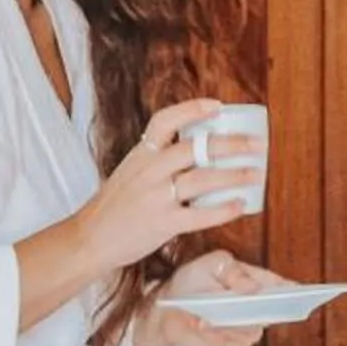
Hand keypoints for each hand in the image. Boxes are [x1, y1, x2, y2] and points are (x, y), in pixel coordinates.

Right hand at [66, 99, 266, 274]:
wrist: (89, 239)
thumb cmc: (115, 206)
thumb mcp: (130, 171)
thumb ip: (157, 161)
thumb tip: (196, 150)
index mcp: (140, 154)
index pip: (165, 120)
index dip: (193, 109)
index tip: (218, 106)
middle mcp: (149, 170)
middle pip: (195, 148)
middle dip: (231, 144)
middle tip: (257, 144)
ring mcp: (155, 197)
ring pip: (203, 179)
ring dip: (235, 175)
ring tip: (257, 173)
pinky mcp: (161, 224)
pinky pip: (199, 215)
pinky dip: (223, 209)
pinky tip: (240, 205)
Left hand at [133, 249, 285, 345]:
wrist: (168, 309)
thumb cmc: (192, 281)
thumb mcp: (210, 264)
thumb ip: (233, 271)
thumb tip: (254, 286)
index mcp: (255, 281)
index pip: (280, 285)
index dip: (292, 290)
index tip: (298, 292)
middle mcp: (256, 307)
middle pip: (272, 312)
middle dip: (265, 311)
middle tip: (255, 307)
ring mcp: (245, 329)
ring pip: (253, 331)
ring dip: (233, 325)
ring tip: (214, 316)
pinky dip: (217, 338)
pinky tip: (204, 326)